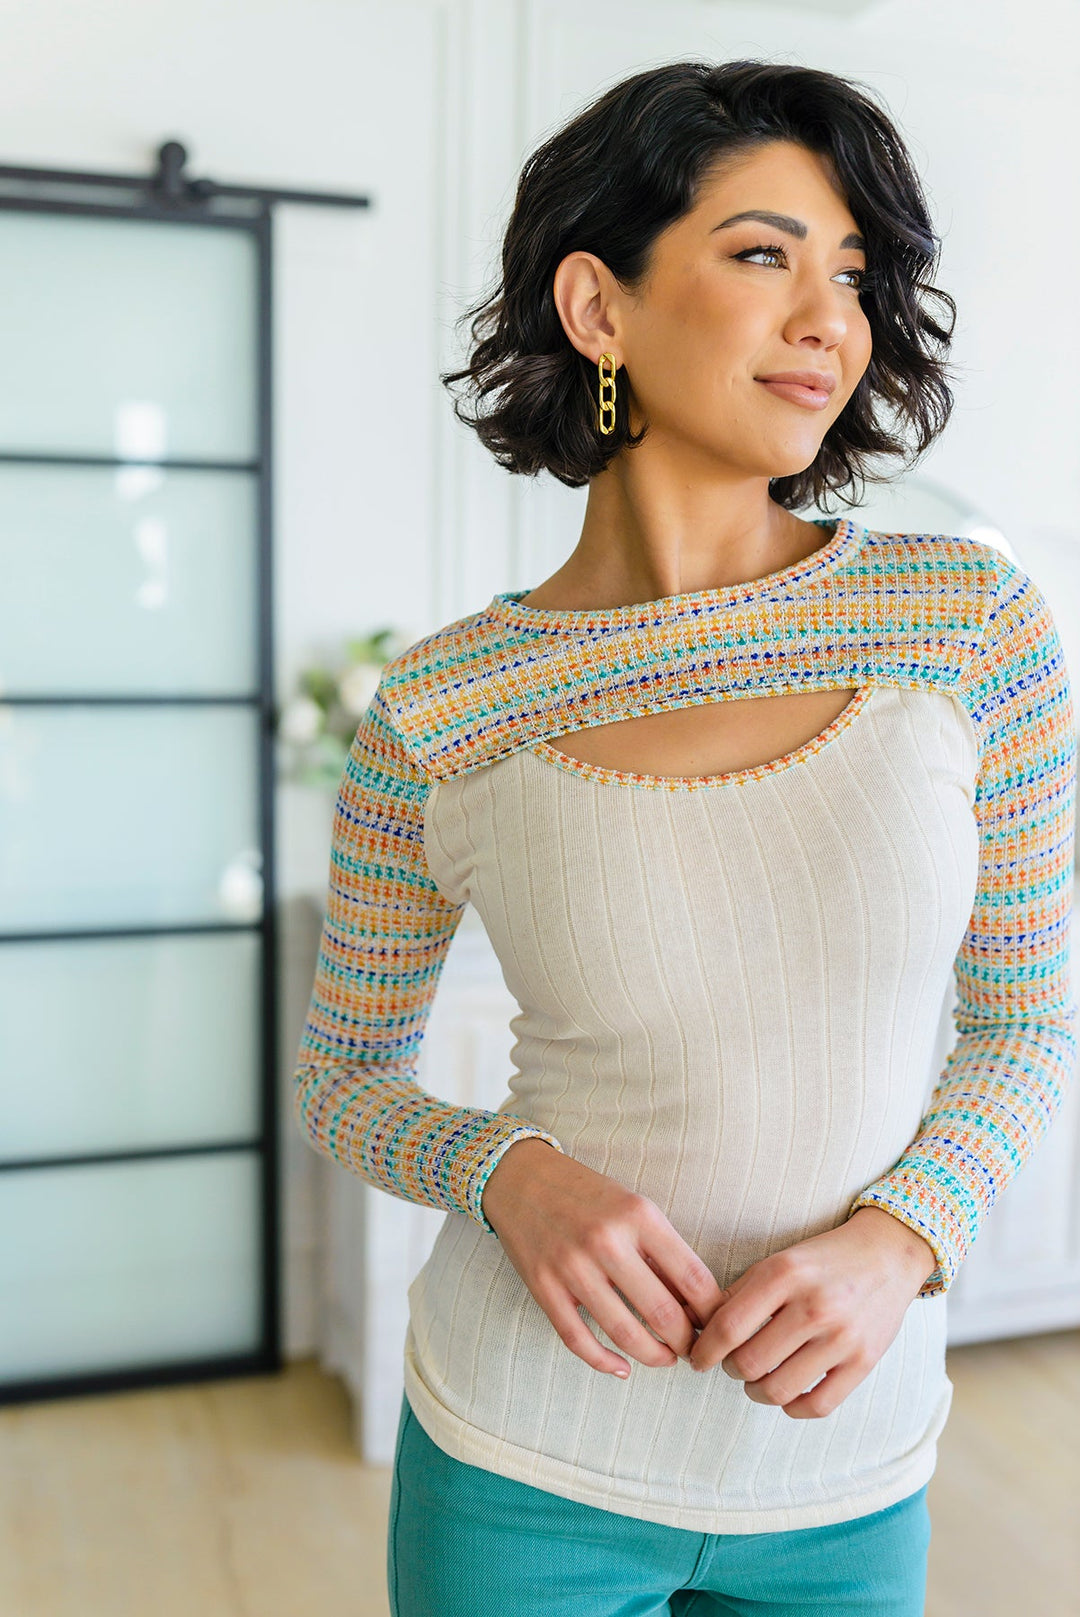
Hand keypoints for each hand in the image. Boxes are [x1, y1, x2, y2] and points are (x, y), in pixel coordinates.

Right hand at [481, 1138, 726, 1377]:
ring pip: (624, 1333)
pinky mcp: (543, 1287)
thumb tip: (698, 1303)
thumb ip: (661, 1249)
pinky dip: (604, 1362)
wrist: (522, 1178)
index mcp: (638, 1215)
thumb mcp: (632, 1206)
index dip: (712, 1311)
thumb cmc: (587, 1194)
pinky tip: (622, 1368)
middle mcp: (606, 1241)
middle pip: (663, 1312)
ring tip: (667, 1359)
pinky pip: (578, 1340)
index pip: (692, 1276)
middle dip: (687, 1341)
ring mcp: (571, 1266)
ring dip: (654, 1356)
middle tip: (696, 1350)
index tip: (718, 1325)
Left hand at [687, 1207, 937, 1417]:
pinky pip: (817, 1406)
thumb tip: (696, 1327)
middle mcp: (813, 1306)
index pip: (728, 1327)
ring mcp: (841, 1337)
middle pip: (749, 1363)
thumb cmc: (823, 1260)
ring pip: (778, 1390)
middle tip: (732, 1364)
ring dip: (756, 1392)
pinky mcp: (864, 1362)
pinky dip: (792, 1408)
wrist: (888, 1254)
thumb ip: (739, 1294)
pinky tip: (787, 1394)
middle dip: (730, 1370)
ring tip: (756, 1380)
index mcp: (784, 1274)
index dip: (704, 1351)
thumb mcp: (778, 1261)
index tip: (698, 1358)